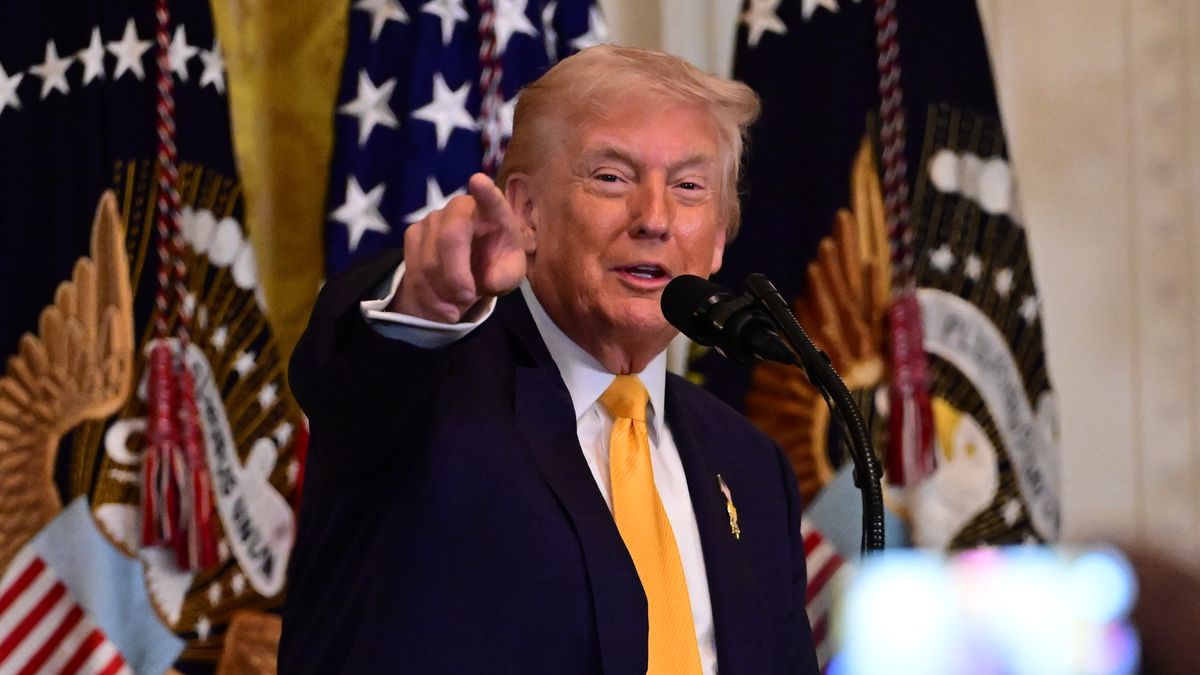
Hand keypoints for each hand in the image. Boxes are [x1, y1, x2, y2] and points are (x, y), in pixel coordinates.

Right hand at [391, 173, 532, 321]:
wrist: (470, 272)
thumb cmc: (496, 265)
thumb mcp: (509, 274)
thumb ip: (506, 276)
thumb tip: (488, 279)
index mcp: (493, 212)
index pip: (490, 199)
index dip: (484, 192)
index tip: (478, 181)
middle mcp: (460, 208)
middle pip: (450, 238)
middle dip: (456, 276)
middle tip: (467, 299)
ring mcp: (433, 218)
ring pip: (429, 261)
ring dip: (444, 292)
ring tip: (459, 307)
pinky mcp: (413, 234)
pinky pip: (414, 271)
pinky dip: (430, 297)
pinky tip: (445, 307)